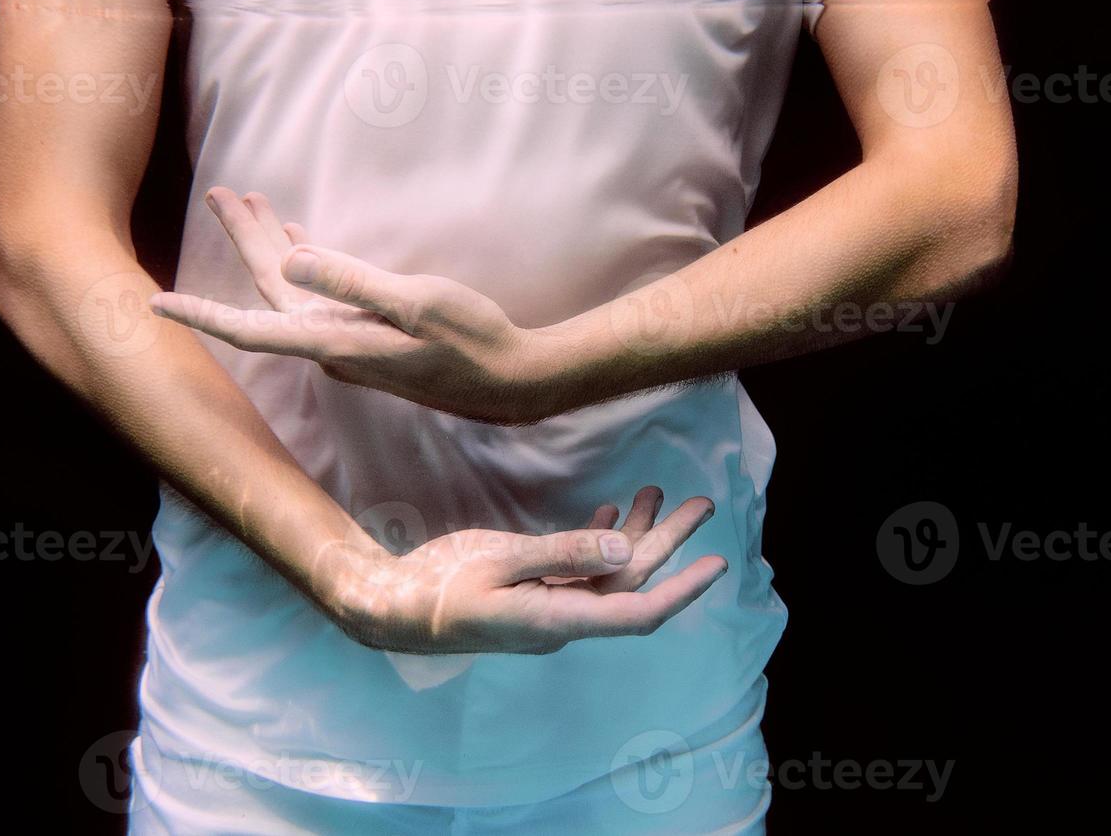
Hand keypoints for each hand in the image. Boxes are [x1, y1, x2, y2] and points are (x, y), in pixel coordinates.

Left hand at [150, 188, 554, 423]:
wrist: (512, 381)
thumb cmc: (471, 341)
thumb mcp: (415, 302)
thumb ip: (351, 282)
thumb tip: (291, 261)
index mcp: (333, 341)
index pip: (250, 327)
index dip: (200, 312)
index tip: (153, 301)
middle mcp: (331, 345)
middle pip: (267, 293)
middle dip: (243, 242)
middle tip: (220, 192)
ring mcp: (350, 342)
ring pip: (293, 290)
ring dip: (272, 245)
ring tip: (250, 201)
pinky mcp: (370, 335)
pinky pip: (321, 296)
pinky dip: (305, 264)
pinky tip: (299, 240)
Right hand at [324, 487, 726, 654]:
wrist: (393, 610)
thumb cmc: (438, 586)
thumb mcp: (499, 561)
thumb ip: (563, 553)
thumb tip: (626, 549)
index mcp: (559, 620)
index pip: (637, 611)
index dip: (682, 590)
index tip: (717, 565)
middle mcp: (563, 619)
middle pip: (630, 583)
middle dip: (669, 543)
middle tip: (703, 503)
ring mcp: (548, 608)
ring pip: (607, 573)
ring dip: (635, 534)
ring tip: (658, 491)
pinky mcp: (533, 595)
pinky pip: (580, 571)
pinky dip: (599, 540)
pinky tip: (609, 512)